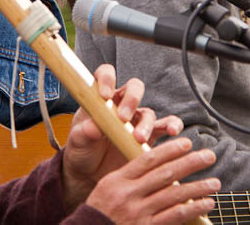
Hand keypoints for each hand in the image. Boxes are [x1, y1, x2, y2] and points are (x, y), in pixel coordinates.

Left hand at [61, 64, 219, 222]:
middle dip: (132, 99)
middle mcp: (121, 105)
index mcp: (101, 98)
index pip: (106, 74)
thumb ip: (83, 132)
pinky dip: (171, 126)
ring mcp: (136, 120)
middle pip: (134, 88)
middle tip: (123, 117)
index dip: (107, 79)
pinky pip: (164, 127)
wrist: (89, 175)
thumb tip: (93, 127)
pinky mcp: (148, 137)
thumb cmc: (81, 150)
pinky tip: (173, 131)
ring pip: (148, 112)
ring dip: (145, 124)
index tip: (104, 95)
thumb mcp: (76, 141)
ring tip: (138, 138)